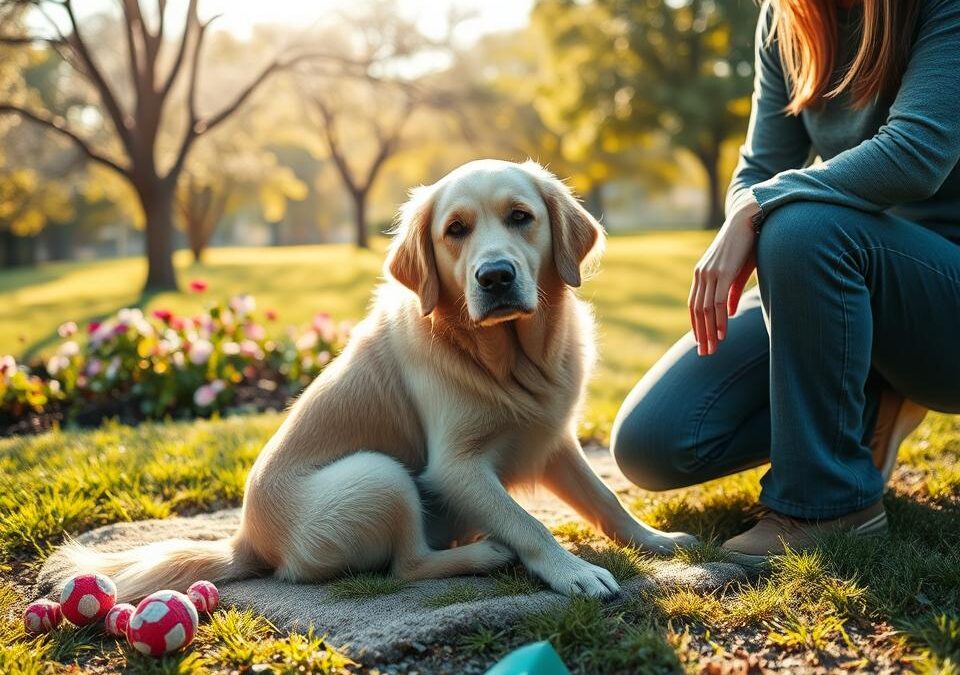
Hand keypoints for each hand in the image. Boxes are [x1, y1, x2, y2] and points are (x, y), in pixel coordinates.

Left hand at [688, 194, 759, 355]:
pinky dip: (719, 320)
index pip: (694, 306)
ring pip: (706, 310)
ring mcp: (710, 273)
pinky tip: (722, 334)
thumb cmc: (746, 246)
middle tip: (705, 353)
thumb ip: (730, 293)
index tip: (701, 343)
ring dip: (709, 332)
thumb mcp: (736, 273)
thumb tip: (727, 313)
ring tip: (713, 349)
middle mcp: (702, 275)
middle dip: (701, 334)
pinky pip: (718, 302)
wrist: (750, 220)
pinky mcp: (723, 273)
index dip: (696, 325)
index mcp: (701, 274)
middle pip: (697, 312)